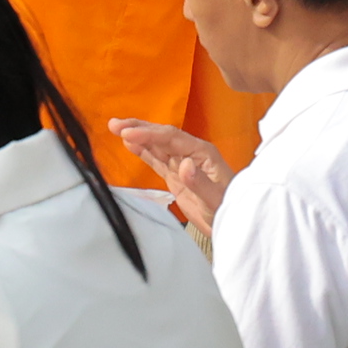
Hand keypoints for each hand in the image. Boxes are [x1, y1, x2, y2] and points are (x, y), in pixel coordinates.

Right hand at [112, 119, 235, 230]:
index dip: (148, 134)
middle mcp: (191, 153)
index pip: (171, 138)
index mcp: (201, 152)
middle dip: (139, 128)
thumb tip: (183, 164)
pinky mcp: (176, 175)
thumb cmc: (227, 209)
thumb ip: (200, 182)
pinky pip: (156, 159)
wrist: (233, 224)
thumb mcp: (216, 199)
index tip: (127, 133)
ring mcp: (182, 163)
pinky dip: (143, 151)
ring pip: (156, 145)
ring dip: (137, 136)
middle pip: (162, 136)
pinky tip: (129, 144)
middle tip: (114, 124)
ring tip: (115, 128)